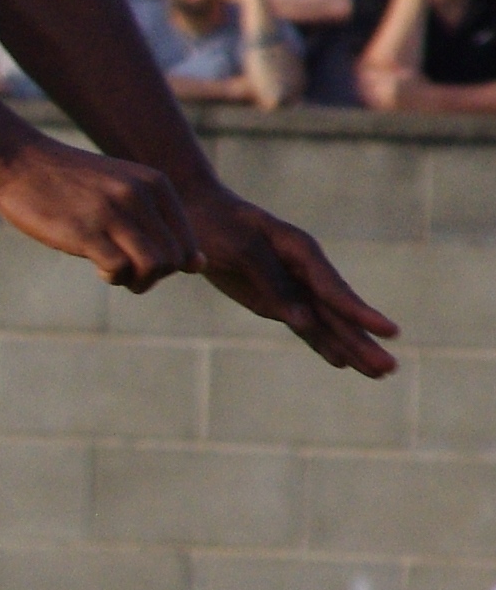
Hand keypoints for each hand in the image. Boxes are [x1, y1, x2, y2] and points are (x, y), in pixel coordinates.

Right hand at [0, 137, 201, 292]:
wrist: (18, 160)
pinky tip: (97, 267)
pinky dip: (112, 277)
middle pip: (173, 260)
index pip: (187, 244)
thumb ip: (158, 220)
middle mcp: (139, 196)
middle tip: (127, 272)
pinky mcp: (85, 230)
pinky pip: (119, 269)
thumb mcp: (123, 187)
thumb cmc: (70, 180)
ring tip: (115, 272)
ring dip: (137, 281)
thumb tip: (199, 265)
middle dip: (154, 276)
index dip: (168, 264)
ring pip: (153, 266)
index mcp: (155, 184)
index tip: (140, 259)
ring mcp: (112, 212)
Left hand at [186, 182, 398, 375]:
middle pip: (338, 312)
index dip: (360, 313)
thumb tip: (303, 321)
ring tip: (381, 374)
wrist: (197, 215)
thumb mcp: (242, 249)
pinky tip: (342, 362)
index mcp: (301, 250)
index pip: (334, 289)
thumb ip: (272, 282)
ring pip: (327, 324)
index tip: (390, 332)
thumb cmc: (220, 226)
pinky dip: (322, 344)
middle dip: (364, 341)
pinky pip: (304, 327)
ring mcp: (293, 288)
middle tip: (391, 368)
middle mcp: (305, 272)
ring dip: (351, 348)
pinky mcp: (276, 302)